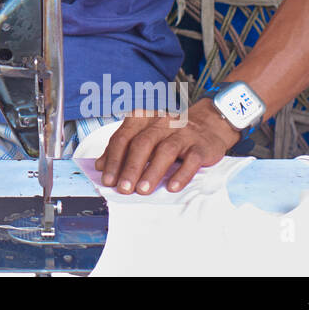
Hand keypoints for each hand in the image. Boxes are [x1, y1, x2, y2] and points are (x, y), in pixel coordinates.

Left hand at [94, 102, 240, 194]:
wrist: (208, 124)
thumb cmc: (170, 133)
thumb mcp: (144, 134)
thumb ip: (122, 147)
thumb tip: (100, 165)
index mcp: (143, 119)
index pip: (124, 137)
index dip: (113, 159)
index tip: (107, 179)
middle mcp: (161, 123)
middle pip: (142, 144)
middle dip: (130, 168)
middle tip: (123, 188)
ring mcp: (182, 134)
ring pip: (165, 151)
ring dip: (152, 172)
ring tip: (143, 190)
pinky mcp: (200, 146)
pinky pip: (191, 160)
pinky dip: (181, 174)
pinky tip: (172, 187)